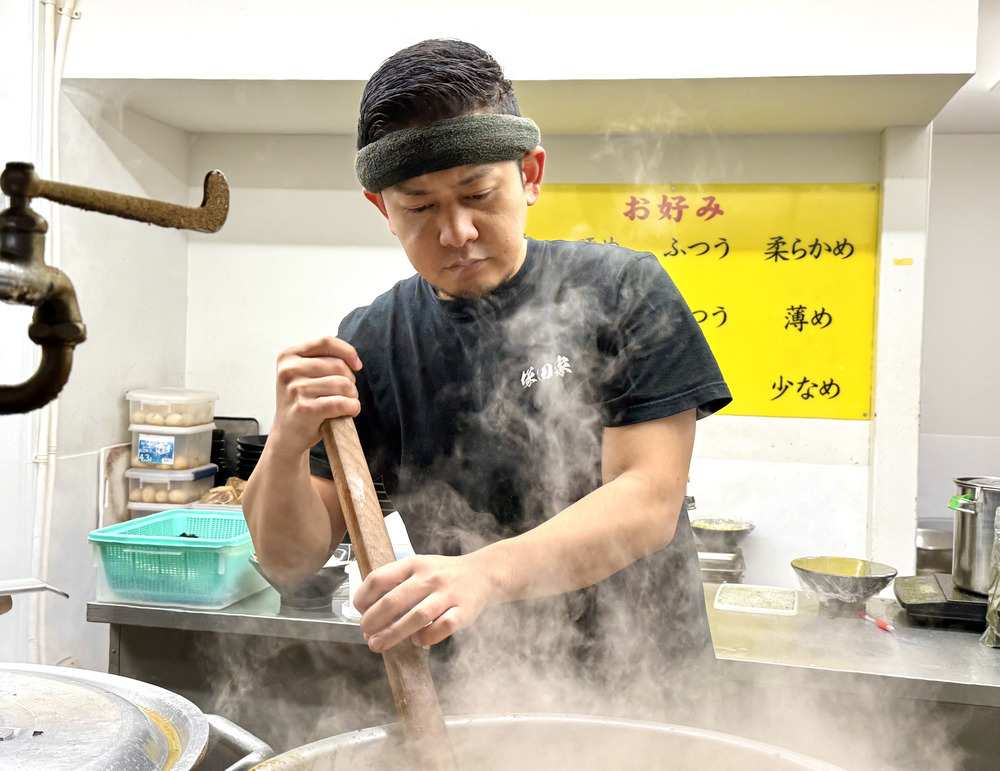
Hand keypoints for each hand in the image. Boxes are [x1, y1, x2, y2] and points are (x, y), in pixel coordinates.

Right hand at [269, 336, 362, 455]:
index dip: (347, 351)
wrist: (287, 434)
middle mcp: (289, 370)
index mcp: (288, 356)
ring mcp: (295, 390)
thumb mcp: (303, 374)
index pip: (325, 341)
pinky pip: (342, 403)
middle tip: (346, 392)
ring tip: (346, 403)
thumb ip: (323, 359)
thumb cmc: (301, 401)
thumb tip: (353, 360)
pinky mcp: (305, 409)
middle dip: (350, 380)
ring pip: (342, 384)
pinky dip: (352, 407)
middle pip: (338, 365)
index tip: (357, 365)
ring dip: (352, 395)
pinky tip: (349, 411)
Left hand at [354, 554, 494, 652]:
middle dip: (373, 620)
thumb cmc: (444, 575)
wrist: (484, 573)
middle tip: (365, 634)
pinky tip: (417, 641)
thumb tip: (368, 614)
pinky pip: (443, 627)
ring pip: (417, 616)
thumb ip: (396, 585)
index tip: (359, 612)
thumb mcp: (419, 568)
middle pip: (394, 600)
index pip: (379, 578)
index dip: (363, 598)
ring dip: (393, 634)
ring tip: (378, 645)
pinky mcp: (463, 611)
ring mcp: (447, 594)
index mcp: (413, 564)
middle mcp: (429, 577)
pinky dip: (427, 637)